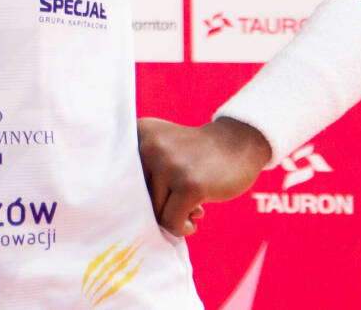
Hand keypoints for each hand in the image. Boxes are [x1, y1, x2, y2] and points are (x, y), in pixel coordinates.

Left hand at [137, 116, 270, 235]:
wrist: (238, 144)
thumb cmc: (196, 155)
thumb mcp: (162, 148)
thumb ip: (143, 174)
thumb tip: (131, 218)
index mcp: (139, 133)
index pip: (122, 178)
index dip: (140, 193)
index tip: (160, 192)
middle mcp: (149, 145)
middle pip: (136, 197)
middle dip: (160, 206)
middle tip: (181, 200)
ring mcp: (168, 164)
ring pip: (155, 211)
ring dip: (174, 216)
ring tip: (191, 205)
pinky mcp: (189, 184)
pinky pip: (172, 222)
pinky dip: (182, 227)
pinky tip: (195, 216)